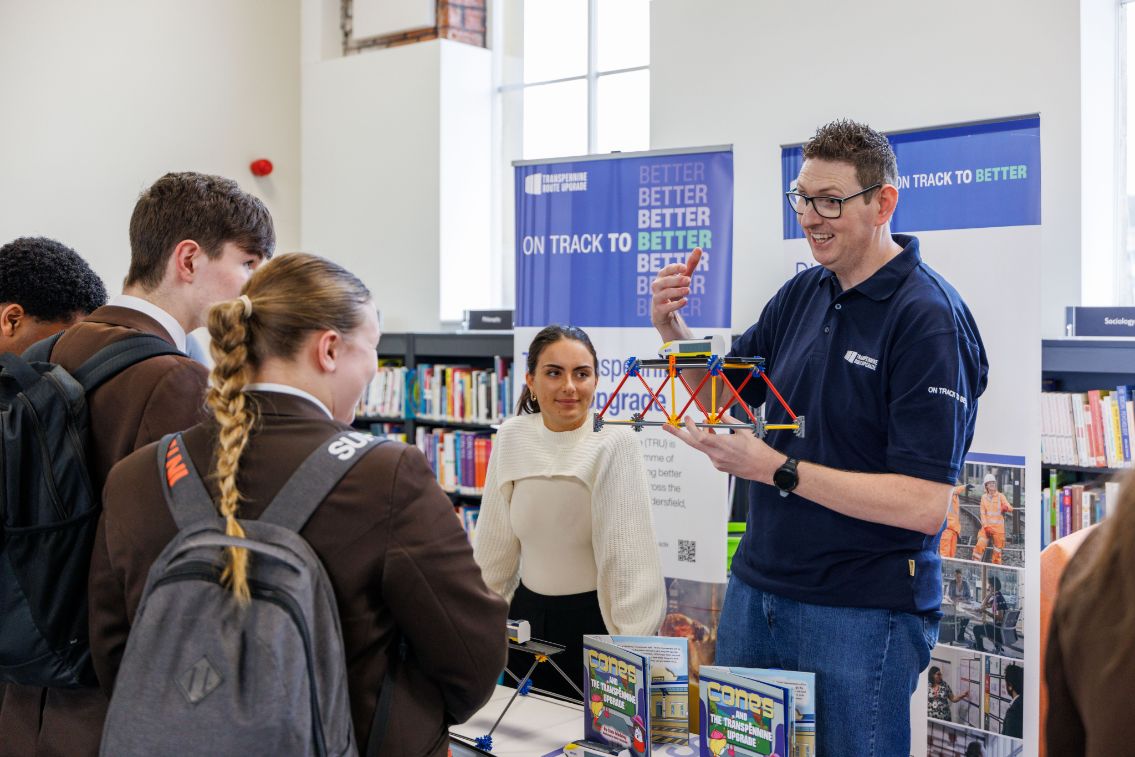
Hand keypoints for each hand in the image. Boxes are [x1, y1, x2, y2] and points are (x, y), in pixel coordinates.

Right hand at [650, 261, 691, 332]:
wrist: (664, 310)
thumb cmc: (674, 289)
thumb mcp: (683, 276)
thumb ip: (690, 264)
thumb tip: (699, 248)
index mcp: (662, 276)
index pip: (666, 270)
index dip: (675, 268)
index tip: (685, 268)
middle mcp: (657, 286)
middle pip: (664, 281)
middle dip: (676, 280)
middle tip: (688, 280)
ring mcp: (657, 298)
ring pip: (665, 293)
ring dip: (677, 291)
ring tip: (688, 290)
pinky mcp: (659, 310)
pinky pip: (666, 307)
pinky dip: (675, 304)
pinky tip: (685, 301)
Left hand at [662, 414, 779, 480]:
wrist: (765, 468)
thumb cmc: (757, 450)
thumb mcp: (743, 430)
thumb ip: (728, 421)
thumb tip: (718, 414)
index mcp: (721, 445)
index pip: (699, 436)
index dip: (690, 427)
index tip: (687, 419)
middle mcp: (716, 455)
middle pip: (692, 444)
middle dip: (678, 434)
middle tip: (666, 426)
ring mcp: (716, 463)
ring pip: (702, 447)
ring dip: (700, 436)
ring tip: (704, 425)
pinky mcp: (719, 466)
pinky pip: (710, 453)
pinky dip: (710, 444)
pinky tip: (717, 438)